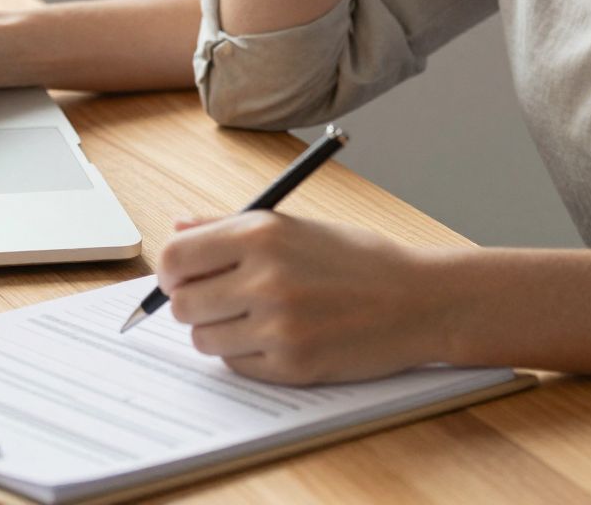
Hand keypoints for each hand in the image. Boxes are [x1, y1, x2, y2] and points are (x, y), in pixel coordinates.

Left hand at [156, 210, 448, 383]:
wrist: (418, 300)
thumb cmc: (358, 260)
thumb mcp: (294, 226)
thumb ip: (229, 226)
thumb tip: (178, 226)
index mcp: (263, 233)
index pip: (175, 256)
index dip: (171, 271)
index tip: (181, 276)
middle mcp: (266, 277)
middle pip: (183, 303)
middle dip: (193, 303)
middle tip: (220, 299)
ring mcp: (279, 324)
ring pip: (204, 338)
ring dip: (220, 331)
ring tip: (257, 317)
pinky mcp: (292, 364)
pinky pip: (236, 364)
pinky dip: (246, 354)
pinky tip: (279, 337)